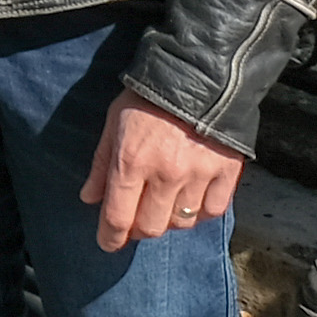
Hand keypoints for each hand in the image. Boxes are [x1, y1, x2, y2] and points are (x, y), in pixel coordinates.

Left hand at [83, 90, 243, 253]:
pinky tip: (191, 202)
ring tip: (164, 206)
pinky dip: (199, 213)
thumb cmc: (149, 96)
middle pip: (150, 227)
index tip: (108, 243)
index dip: (110, 237)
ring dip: (169, 221)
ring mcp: (198, 175)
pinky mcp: (226, 172)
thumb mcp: (114, 122)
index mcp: (131, 161)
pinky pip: (212, 211)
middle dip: (138, 230)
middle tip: (136, 221)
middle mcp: (165, 174)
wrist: (201, 73)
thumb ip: (102, 163)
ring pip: (181, 223)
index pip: (117, 217)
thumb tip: (89, 198)